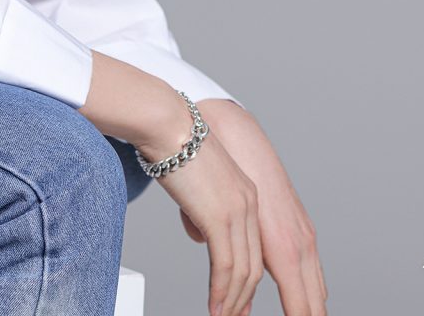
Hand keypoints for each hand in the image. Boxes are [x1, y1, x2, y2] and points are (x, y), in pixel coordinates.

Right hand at [138, 110, 263, 315]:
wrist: (168, 126)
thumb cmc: (175, 149)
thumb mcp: (198, 184)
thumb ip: (205, 208)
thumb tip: (200, 233)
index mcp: (246, 195)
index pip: (255, 250)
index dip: (248, 283)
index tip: (241, 305)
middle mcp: (249, 203)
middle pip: (254, 266)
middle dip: (244, 300)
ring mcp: (238, 210)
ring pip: (243, 272)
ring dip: (232, 303)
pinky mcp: (221, 216)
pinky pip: (226, 267)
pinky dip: (221, 293)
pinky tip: (214, 309)